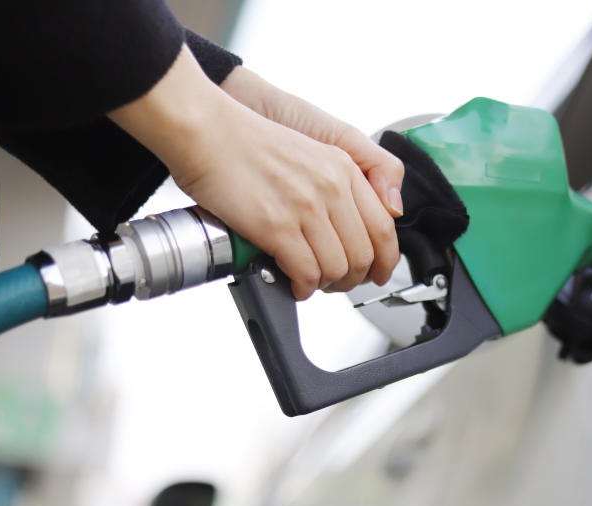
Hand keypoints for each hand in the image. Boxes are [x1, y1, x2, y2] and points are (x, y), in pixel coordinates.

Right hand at [109, 46, 399, 298]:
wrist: (207, 132)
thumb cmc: (247, 141)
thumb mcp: (314, 148)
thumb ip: (349, 178)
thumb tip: (381, 212)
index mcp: (343, 168)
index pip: (384, 226)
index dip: (384, 259)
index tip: (377, 272)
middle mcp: (332, 187)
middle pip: (364, 254)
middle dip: (352, 278)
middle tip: (336, 282)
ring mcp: (306, 207)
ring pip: (338, 268)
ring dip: (325, 284)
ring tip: (310, 282)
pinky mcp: (277, 226)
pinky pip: (307, 273)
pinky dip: (303, 287)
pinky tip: (294, 283)